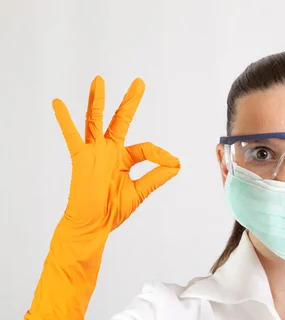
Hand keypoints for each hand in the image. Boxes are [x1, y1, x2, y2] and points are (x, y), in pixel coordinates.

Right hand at [54, 75, 179, 234]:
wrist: (93, 224)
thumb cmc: (113, 210)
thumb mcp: (140, 191)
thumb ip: (157, 176)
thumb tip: (177, 164)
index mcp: (124, 159)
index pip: (146, 148)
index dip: (161, 154)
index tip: (173, 162)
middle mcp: (109, 151)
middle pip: (120, 120)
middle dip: (130, 102)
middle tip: (139, 82)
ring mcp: (94, 152)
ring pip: (96, 121)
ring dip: (97, 101)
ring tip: (99, 81)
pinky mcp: (80, 158)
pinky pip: (72, 137)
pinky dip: (65, 120)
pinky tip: (57, 103)